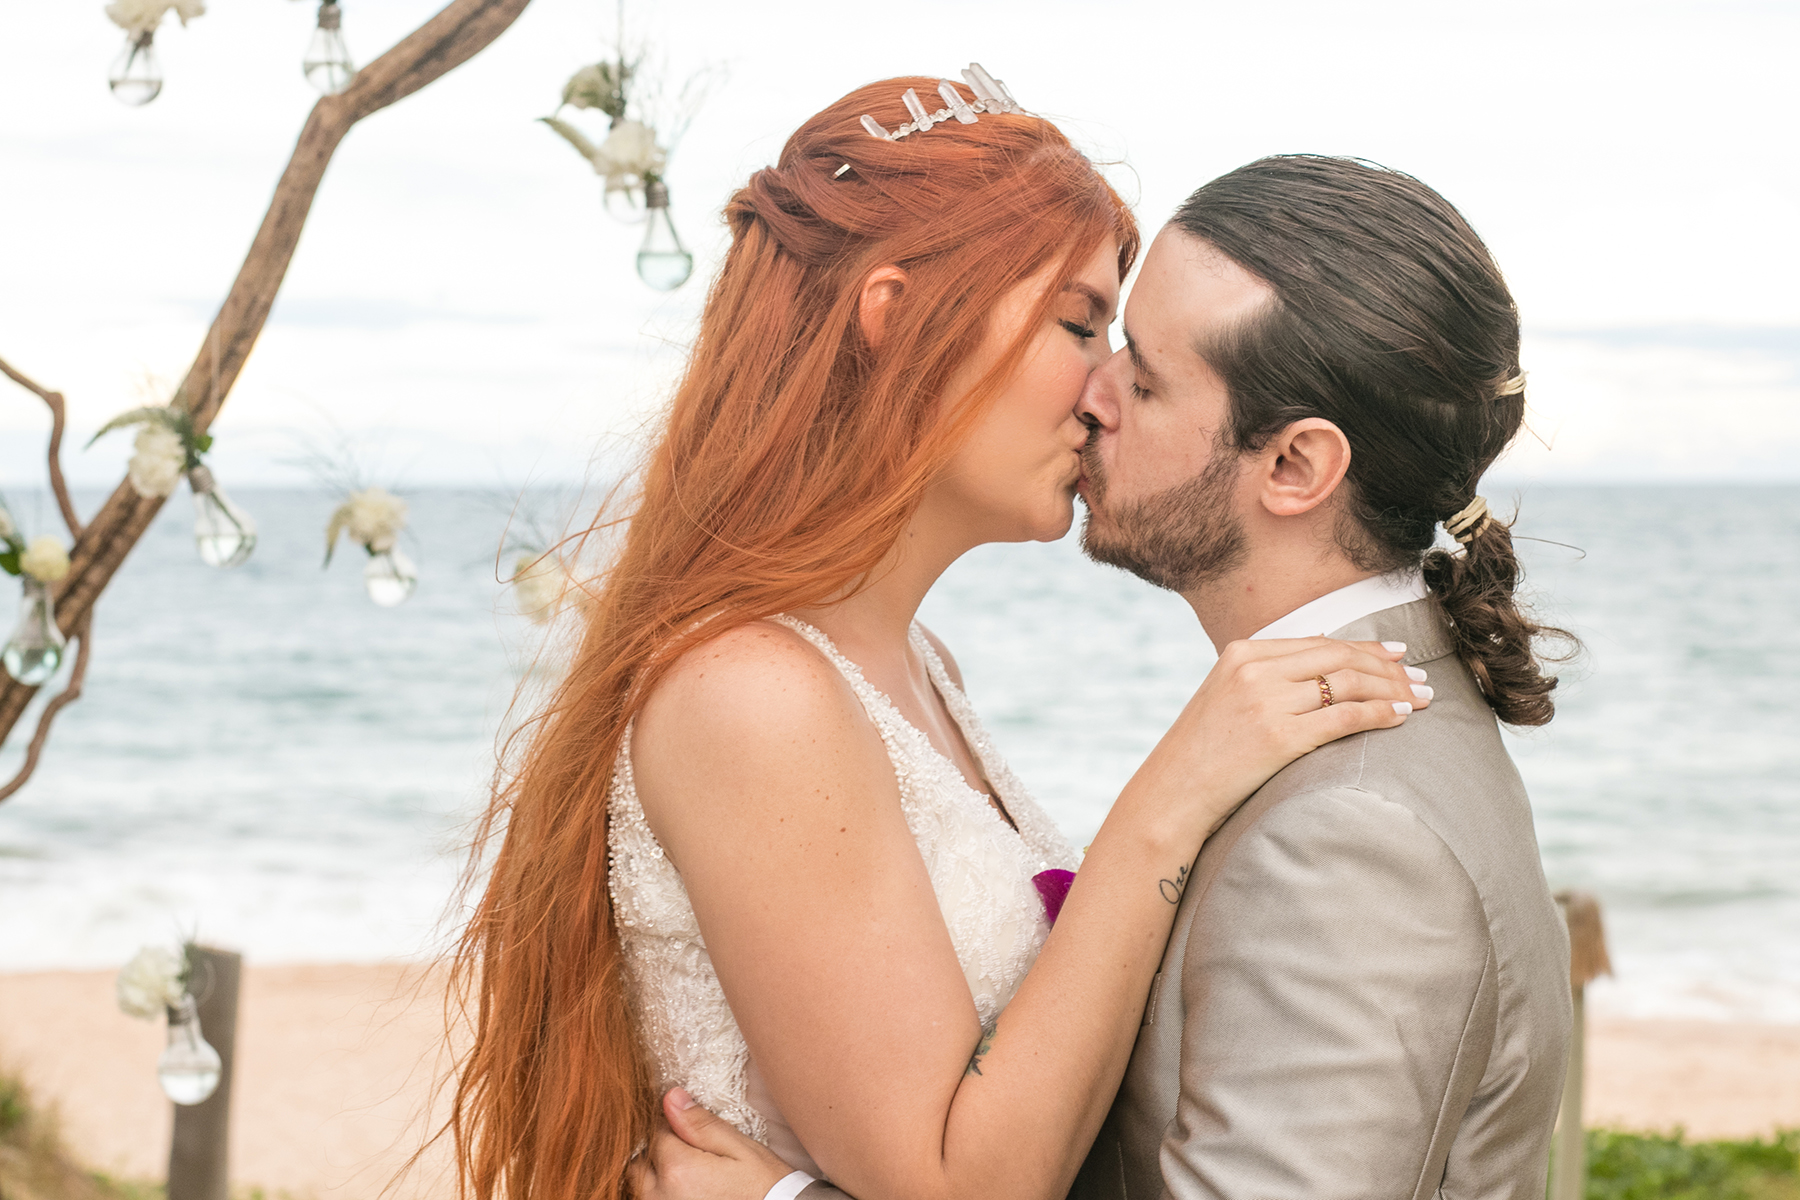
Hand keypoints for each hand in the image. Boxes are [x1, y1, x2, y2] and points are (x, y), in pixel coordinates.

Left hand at [628, 1088, 794, 1199]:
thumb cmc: (763, 1186)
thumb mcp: (739, 1148)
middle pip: (638, 1161)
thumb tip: (670, 1098)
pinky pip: (650, 1199)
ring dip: (653, 1173)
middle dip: (655, 1149)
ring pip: (638, 1185)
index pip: (655, 1132)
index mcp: (680, 1170)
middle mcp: (662, 1196)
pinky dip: (659, 1190)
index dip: (670, 1122)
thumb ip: (700, 1124)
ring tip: (685, 1168)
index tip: (687, 1124)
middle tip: (685, 1148)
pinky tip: (684, 1186)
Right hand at [1130, 638, 1427, 838]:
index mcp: (1242, 652)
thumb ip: (1268, 674)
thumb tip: (1324, 658)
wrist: (1173, 792)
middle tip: (1420, 678)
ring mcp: (1267, 702)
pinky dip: (1379, 713)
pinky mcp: (1279, 736)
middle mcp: (1255, 670)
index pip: (1320, 642)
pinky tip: (1400, 717)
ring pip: (1349, 684)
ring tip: (1420, 698)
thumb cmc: (1203, 751)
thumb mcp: (1226, 694)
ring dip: (1393, 690)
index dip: (1366, 647)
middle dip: (1388, 667)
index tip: (1397, 654)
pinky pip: (1345, 717)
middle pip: (1340, 658)